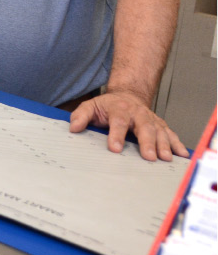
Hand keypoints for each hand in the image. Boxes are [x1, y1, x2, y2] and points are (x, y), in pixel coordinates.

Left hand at [68, 90, 188, 160]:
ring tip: (165, 158)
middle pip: (144, 127)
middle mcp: (138, 114)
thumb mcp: (91, 107)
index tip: (114, 148)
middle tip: (148, 156)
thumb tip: (73, 128)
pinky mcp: (160, 126)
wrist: (127, 96)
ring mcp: (151, 120)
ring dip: (164, 145)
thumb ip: (81, 116)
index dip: (116, 135)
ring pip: (160, 131)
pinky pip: (170, 134)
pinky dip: (177, 144)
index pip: (118, 122)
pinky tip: (181, 155)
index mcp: (119, 109)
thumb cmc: (107, 106)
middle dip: (147, 142)